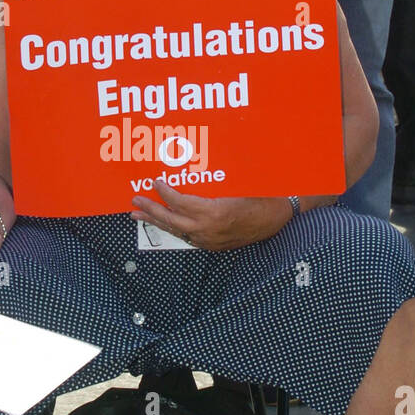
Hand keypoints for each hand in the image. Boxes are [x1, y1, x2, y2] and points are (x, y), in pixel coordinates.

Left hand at [130, 178, 292, 250]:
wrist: (279, 218)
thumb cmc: (262, 197)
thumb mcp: (236, 184)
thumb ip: (211, 181)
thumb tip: (186, 169)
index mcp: (214, 212)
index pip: (179, 202)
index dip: (164, 192)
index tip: (155, 181)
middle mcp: (208, 230)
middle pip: (170, 220)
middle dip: (150, 210)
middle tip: (135, 201)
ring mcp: (209, 240)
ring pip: (176, 231)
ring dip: (156, 221)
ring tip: (138, 215)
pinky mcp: (213, 245)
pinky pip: (186, 236)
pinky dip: (173, 227)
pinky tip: (164, 222)